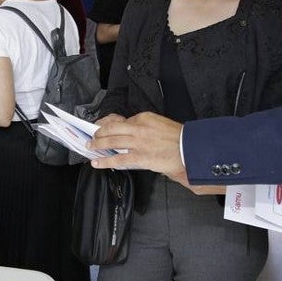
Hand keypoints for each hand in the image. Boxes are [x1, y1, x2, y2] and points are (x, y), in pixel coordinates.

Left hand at [88, 112, 213, 192]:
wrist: (190, 148)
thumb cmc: (179, 138)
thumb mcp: (160, 124)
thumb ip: (145, 127)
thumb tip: (131, 132)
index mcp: (144, 117)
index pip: (122, 120)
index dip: (109, 124)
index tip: (104, 126)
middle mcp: (139, 128)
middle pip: (112, 128)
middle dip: (100, 132)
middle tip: (93, 135)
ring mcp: (138, 143)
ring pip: (112, 141)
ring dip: (98, 144)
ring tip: (91, 146)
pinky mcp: (140, 157)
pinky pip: (118, 159)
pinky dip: (105, 161)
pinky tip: (97, 162)